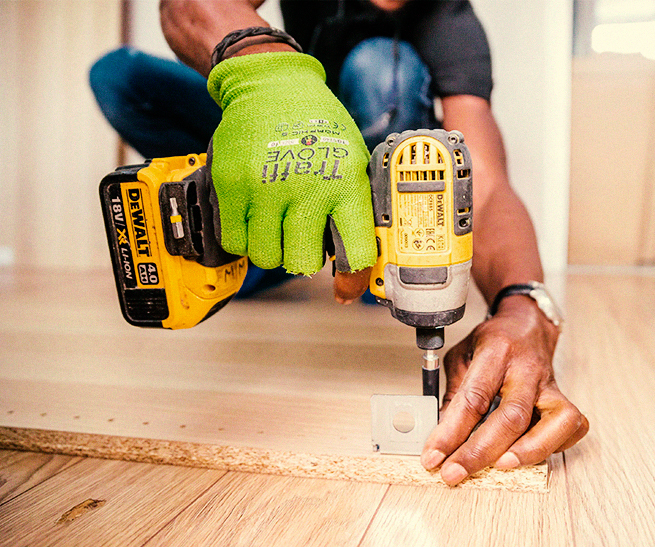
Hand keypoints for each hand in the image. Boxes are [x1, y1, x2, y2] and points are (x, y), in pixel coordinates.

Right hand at [206, 52, 375, 289]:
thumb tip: (359, 266)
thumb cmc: (319, 129)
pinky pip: (234, 241)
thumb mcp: (353, 162)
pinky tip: (254, 217)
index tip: (346, 289)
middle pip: (303, 264)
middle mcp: (307, 188)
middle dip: (303, 260)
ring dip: (272, 249)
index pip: (356, 251)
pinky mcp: (231, 186)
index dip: (353, 279)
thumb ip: (356, 210)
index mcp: (347, 184)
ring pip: (266, 257)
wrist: (272, 86)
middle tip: (301, 241)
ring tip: (277, 224)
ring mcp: (266, 187)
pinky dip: (244, 238)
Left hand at [420, 295, 588, 484]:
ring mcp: (550, 384)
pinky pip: (571, 426)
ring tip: (499, 467)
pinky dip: (554, 446)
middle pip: (512, 416)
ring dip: (527, 451)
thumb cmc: (493, 342)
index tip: (433, 456)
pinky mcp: (564, 398)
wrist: (527, 324)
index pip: (473, 398)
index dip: (451, 432)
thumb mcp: (461, 357)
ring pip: (554, 422)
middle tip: (455, 472)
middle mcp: (527, 369)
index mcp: (496, 352)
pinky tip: (530, 453)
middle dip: (480, 452)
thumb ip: (453, 395)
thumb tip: (440, 438)